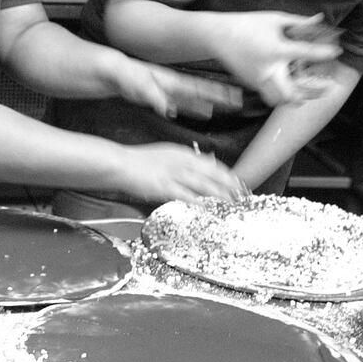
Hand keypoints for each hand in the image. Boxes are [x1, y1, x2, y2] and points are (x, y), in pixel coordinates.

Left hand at [117, 59, 243, 119]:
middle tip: (239, 101)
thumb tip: (167, 109)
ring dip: (207, 104)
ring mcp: (166, 90)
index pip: (199, 88)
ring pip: (192, 99)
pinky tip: (197, 114)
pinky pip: (178, 104)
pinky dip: (188, 109)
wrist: (109, 72)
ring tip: (224, 109)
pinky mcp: (157, 97)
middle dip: (220, 97)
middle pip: (201, 92)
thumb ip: (152, 96)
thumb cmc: (123, 75)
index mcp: (171, 80)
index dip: (218, 92)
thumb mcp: (137, 85)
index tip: (236, 96)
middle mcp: (172, 84)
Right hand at [119, 142, 248, 204]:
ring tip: (231, 203)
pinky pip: (185, 195)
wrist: (119, 163)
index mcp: (182, 154)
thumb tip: (206, 161)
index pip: (212, 164)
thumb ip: (186, 159)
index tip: (238, 183)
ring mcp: (173, 174)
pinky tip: (207, 208)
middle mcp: (181, 162)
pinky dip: (198, 202)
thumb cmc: (139, 161)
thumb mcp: (166, 153)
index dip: (227, 174)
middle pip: (212, 174)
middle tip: (243, 195)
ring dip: (219, 195)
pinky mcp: (163, 186)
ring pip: (203, 185)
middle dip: (229, 185)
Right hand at [218, 12, 339, 104]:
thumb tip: (319, 19)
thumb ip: (299, 22)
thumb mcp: (274, 19)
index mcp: (277, 50)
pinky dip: (281, 92)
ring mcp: (258, 79)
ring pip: (279, 99)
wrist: (218, 36)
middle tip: (324, 89)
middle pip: (292, 93)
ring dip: (294, 97)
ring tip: (306, 91)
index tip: (336, 52)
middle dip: (310, 94)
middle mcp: (268, 69)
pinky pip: (269, 93)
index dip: (324, 53)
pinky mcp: (251, 83)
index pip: (306, 54)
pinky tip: (289, 84)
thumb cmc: (248, 24)